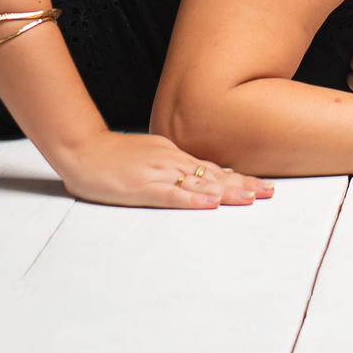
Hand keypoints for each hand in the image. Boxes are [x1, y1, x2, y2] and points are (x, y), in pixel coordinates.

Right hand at [56, 131, 275, 207]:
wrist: (83, 149)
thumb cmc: (113, 156)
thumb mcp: (149, 154)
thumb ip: (171, 165)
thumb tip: (194, 177)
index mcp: (173, 154)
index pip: (212, 168)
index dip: (238, 176)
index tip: (261, 184)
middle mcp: (171, 160)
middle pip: (213, 174)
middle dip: (243, 184)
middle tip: (270, 192)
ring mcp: (158, 172)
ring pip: (199, 183)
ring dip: (227, 191)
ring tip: (251, 198)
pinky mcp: (142, 186)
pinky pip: (171, 195)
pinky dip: (193, 200)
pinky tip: (211, 204)